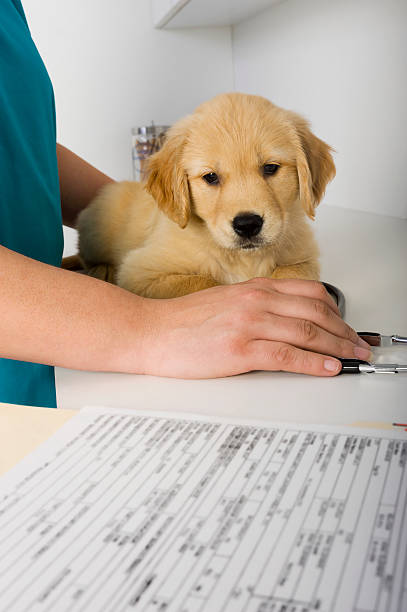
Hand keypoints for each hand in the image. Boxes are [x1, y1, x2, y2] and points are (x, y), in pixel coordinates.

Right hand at [134, 278, 370, 377]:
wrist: (150, 332)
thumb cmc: (184, 322)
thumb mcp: (227, 304)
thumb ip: (259, 309)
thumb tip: (288, 324)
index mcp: (255, 289)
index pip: (311, 295)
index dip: (338, 313)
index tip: (350, 328)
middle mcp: (256, 301)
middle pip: (317, 313)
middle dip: (345, 332)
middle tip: (361, 347)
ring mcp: (249, 324)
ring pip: (308, 332)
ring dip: (338, 348)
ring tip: (354, 359)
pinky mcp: (240, 350)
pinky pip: (287, 355)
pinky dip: (313, 363)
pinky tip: (328, 368)